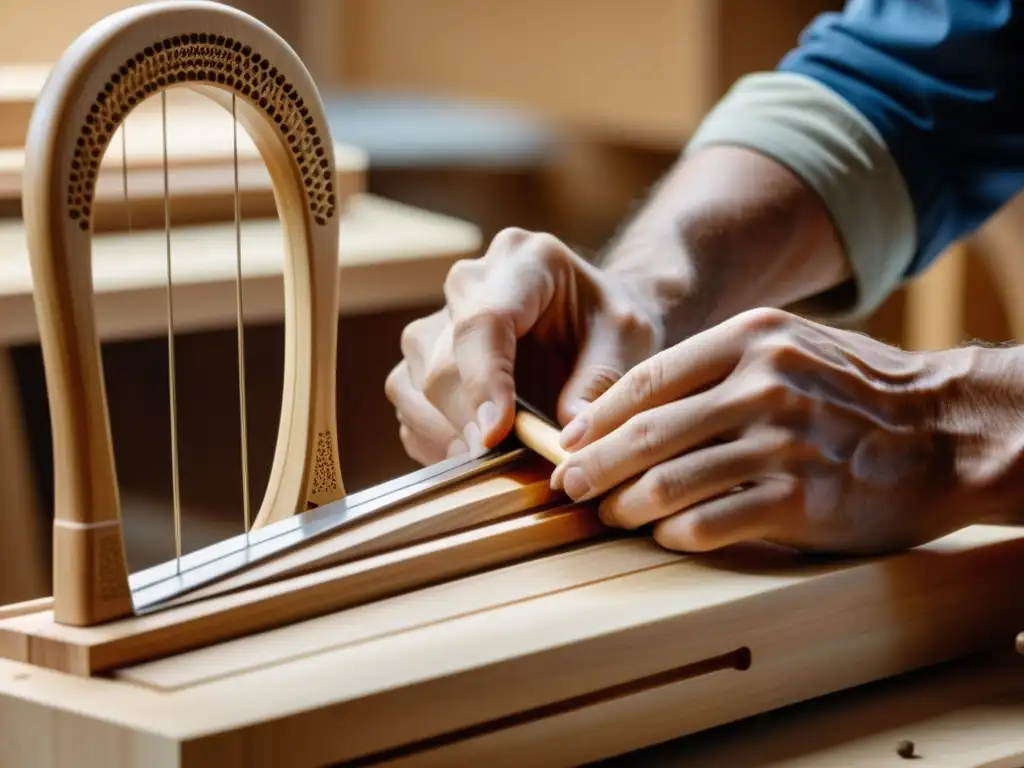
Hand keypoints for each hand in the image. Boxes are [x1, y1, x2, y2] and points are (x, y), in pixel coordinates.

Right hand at [385, 227, 664, 464]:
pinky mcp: (422, 357)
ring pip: (412, 385)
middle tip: (503, 463)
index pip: (483, 322)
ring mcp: (438, 319)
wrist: (589, 313)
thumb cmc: (609, 322)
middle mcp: (468, 283)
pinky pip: (408, 406)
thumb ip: (600, 383)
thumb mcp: (627, 341)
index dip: (482, 382)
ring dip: (448, 436)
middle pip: (441, 362)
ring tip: (494, 463)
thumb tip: (569, 440)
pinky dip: (436, 441)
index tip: (495, 435)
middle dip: (467, 422)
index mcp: (522, 261)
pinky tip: (476, 453)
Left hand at [550, 307, 1015, 554]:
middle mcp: (763, 384)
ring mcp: (784, 441)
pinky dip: (678, 533)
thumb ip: (719, 366)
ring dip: (627, 505)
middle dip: (594, 465)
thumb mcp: (790, 349)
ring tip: (610, 516)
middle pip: (647, 432)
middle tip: (567, 487)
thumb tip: (636, 403)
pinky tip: (667, 536)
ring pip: (670, 481)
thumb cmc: (857, 392)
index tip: (568, 442)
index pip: (646, 381)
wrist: (950, 431)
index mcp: (751, 340)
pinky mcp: (804, 498)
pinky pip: (713, 522)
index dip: (596, 417)